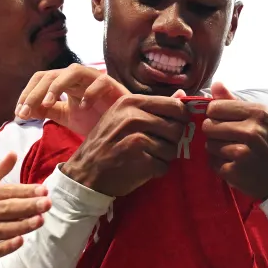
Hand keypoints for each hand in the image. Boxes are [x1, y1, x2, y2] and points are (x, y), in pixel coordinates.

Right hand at [0, 153, 51, 267]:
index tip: (44, 190)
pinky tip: (19, 242)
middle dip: (26, 206)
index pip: (3, 191)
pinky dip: (3, 246)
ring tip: (40, 221)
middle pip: (3, 209)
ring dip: (20, 225)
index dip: (24, 191)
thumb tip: (13, 154)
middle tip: (47, 204)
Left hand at [14, 66, 129, 135]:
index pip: (41, 79)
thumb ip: (46, 111)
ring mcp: (95, 79)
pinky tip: (83, 107)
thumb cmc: (95, 119)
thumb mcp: (65, 116)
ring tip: (49, 104)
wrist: (121, 129)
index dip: (27, 93)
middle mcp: (78, 77)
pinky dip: (90, 92)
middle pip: (51, 75)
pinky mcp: (113, 86)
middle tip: (25, 113)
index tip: (18, 113)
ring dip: (57, 86)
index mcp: (65, 82)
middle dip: (36, 93)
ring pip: (73, 71)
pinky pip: (100, 82)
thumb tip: (23, 110)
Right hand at [61, 94, 189, 195]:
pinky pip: (164, 166)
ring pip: (173, 149)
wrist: (84, 173)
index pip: (175, 106)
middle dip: (172, 141)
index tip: (171, 128)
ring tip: (145, 158)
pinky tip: (142, 169)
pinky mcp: (140, 161)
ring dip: (163, 157)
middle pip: (177, 129)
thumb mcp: (123, 116)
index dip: (180, 120)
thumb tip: (184, 95)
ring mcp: (137, 139)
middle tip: (155, 147)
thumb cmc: (106, 143)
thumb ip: (154, 106)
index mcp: (131, 102)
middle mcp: (134, 117)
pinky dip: (156, 171)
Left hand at [202, 82, 267, 200]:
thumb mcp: (265, 119)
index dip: (216, 115)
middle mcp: (251, 131)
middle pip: (209, 126)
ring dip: (217, 150)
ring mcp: (242, 152)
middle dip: (215, 133)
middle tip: (229, 139)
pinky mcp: (235, 171)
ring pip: (209, 145)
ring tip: (234, 153)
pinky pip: (212, 162)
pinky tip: (235, 165)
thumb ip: (236, 102)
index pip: (215, 107)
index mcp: (259, 113)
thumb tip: (215, 84)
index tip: (224, 122)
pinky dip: (220, 165)